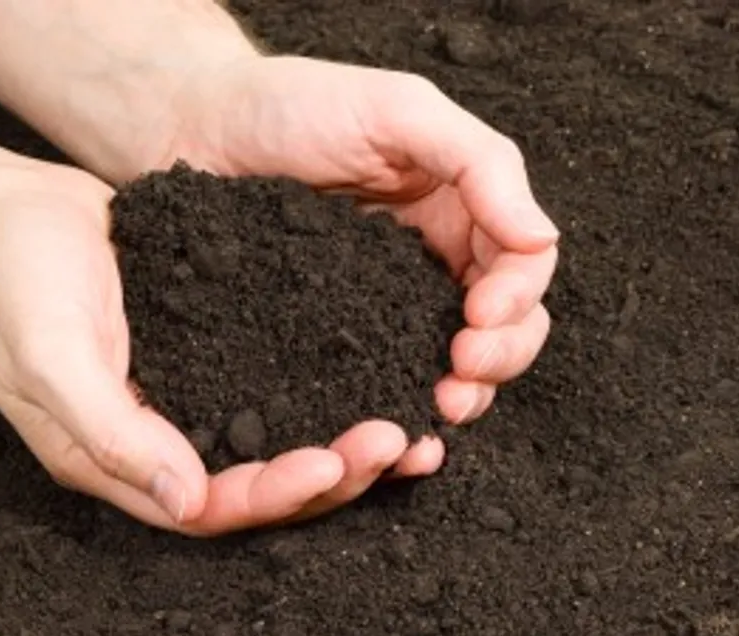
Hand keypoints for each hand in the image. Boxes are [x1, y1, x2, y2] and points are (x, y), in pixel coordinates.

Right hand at [0, 166, 378, 534]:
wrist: (4, 209)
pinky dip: (326, 391)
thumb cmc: (12, 280)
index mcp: (118, 462)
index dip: (275, 495)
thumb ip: (110, 431)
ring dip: (342, 444)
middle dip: (332, 476)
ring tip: (405, 423)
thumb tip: (187, 500)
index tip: (334, 461)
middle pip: (259, 489)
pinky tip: (374, 371)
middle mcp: (161, 444)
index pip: (211, 509)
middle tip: (396, 441)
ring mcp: (189, 399)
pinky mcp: (211, 354)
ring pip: (278, 444)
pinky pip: (277, 387)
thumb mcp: (47, 358)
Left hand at [157, 54, 559, 504]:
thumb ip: (480, 164)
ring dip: (466, 393)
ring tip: (439, 408)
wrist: (195, 128)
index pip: (523, 265)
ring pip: (456, 365)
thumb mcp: (399, 110)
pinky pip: (387, 379)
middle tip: (462, 372)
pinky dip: (406, 407)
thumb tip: (543, 238)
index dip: (517, 299)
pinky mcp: (339, 337)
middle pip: (505, 326)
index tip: (481, 317)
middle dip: (498, 356)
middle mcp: (435, 262)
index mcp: (462, 209)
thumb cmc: (293, 103)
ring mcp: (389, 305)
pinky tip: (403, 430)